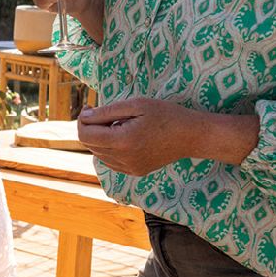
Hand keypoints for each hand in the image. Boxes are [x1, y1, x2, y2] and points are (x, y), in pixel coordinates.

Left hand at [76, 98, 205, 175]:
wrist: (192, 136)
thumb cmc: (166, 115)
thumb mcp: (136, 105)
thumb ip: (106, 112)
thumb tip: (84, 116)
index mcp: (122, 141)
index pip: (85, 134)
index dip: (82, 119)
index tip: (89, 106)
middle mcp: (123, 158)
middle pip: (90, 144)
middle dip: (90, 127)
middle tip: (102, 112)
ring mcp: (130, 168)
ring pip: (99, 153)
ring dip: (100, 138)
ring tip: (118, 124)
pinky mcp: (136, 171)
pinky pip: (110, 161)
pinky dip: (109, 148)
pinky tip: (123, 136)